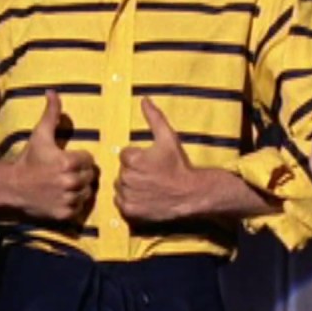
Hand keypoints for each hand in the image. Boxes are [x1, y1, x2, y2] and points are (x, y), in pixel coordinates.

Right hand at [7, 90, 96, 222]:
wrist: (10, 187)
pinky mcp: (64, 214)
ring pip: (86, 192)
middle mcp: (70, 182)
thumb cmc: (27, 160)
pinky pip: (80, 208)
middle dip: (81, 174)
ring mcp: (67, 199)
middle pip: (90, 177)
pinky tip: (62, 196)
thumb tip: (53, 92)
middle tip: (66, 173)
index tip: (68, 160)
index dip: (80, 159)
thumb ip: (51, 114)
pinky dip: (74, 203)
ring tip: (65, 185)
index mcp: (68, 162)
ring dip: (79, 189)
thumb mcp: (39, 135)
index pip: (89, 160)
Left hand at [115, 98, 208, 222]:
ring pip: (121, 186)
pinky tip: (145, 197)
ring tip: (149, 186)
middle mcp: (126, 178)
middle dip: (134, 171)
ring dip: (131, 185)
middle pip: (122, 171)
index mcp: (132, 160)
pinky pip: (121, 202)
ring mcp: (128, 196)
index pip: (125, 155)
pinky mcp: (130, 211)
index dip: (139, 158)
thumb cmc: (179, 165)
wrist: (191, 194)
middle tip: (152, 174)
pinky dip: (130, 200)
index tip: (152, 163)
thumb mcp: (168, 138)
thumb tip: (144, 99)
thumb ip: (154, 118)